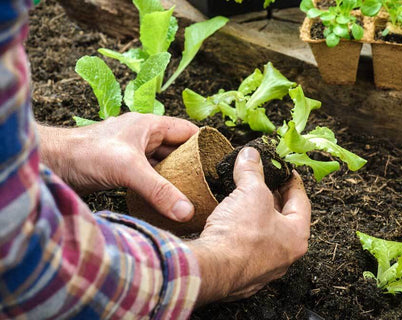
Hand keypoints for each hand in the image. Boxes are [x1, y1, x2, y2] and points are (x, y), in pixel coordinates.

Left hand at [37, 113, 197, 221]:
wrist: (53, 163)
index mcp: (150, 125)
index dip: (205, 144)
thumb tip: (187, 211)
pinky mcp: (122, 168)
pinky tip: (166, 199)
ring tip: (192, 194)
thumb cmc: (86, 154)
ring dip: (175, 177)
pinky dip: (159, 185)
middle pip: (177, 149)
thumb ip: (159, 190)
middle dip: (192, 165)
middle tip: (207, 184)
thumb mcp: (129, 170)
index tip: (218, 163)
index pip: (188, 131)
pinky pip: (149, 175)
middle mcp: (143, 136)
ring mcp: (132, 152)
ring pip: (163, 163)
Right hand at [188, 147, 310, 305]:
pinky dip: (241, 233)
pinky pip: (246, 248)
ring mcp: (263, 269)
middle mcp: (284, 256)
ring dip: (256, 216)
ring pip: (264, 235)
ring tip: (244, 198)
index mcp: (296, 236)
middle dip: (272, 198)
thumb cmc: (240, 234)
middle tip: (263, 181)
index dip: (292, 182)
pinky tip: (229, 222)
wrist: (212, 269)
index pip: (301, 202)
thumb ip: (252, 171)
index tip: (285, 171)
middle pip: (283, 219)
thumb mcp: (250, 192)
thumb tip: (250, 154)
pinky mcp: (242, 275)